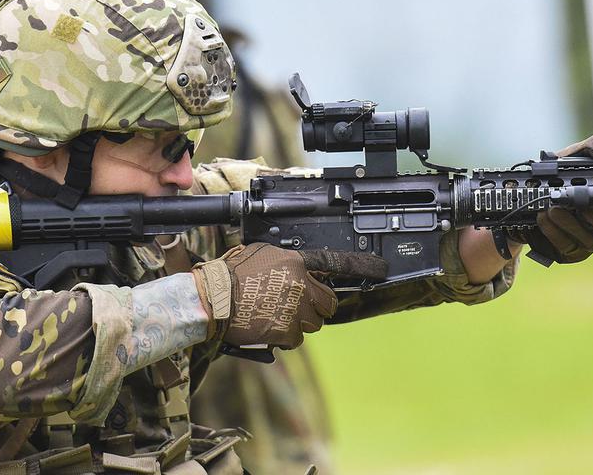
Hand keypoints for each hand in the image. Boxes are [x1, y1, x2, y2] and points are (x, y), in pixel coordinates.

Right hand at [192, 244, 386, 348]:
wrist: (213, 300)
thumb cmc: (230, 275)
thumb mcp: (260, 253)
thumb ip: (286, 260)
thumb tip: (298, 267)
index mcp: (296, 263)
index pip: (334, 263)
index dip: (360, 266)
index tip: (379, 268)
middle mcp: (301, 284)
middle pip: (328, 302)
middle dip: (316, 305)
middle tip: (296, 304)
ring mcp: (296, 309)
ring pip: (313, 322)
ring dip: (299, 321)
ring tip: (274, 314)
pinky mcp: (287, 331)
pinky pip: (296, 338)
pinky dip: (285, 336)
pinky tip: (267, 326)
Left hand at [508, 133, 592, 263]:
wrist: (528, 188)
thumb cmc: (563, 170)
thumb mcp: (579, 152)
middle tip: (579, 205)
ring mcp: (588, 241)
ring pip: (590, 243)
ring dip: (570, 223)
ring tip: (552, 206)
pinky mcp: (565, 250)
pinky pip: (565, 247)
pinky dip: (553, 231)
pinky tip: (543, 216)